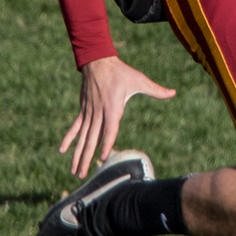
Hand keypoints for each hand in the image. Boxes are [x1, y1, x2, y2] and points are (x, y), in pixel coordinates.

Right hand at [60, 55, 175, 175]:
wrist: (97, 60)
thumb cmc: (120, 72)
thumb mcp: (139, 80)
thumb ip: (155, 90)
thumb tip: (173, 93)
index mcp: (112, 107)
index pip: (110, 130)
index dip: (107, 144)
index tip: (102, 158)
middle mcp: (99, 112)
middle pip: (92, 139)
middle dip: (87, 158)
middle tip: (81, 175)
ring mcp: (89, 112)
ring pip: (82, 137)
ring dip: (77, 154)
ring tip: (74, 171)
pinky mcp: (84, 110)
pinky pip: (75, 127)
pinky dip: (69, 139)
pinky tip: (62, 151)